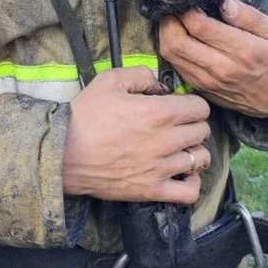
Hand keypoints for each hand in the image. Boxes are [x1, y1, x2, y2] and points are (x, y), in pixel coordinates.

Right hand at [62, 67, 211, 203]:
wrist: (63, 152)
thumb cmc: (85, 115)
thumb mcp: (109, 80)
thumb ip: (140, 75)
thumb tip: (160, 85)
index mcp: (160, 112)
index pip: (200, 108)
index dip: (192, 104)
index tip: (180, 107)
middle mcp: (167, 140)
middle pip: (203, 132)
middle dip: (194, 126)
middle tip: (178, 127)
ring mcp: (162, 168)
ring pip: (201, 160)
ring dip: (194, 152)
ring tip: (181, 150)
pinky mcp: (153, 190)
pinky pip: (190, 192)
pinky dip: (191, 183)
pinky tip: (181, 175)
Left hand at [159, 0, 267, 117]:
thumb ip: (251, 17)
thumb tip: (225, 2)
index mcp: (244, 51)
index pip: (201, 27)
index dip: (188, 9)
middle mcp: (222, 68)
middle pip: (177, 41)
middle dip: (169, 19)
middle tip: (174, 7)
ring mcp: (208, 81)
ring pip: (171, 54)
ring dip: (166, 33)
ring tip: (174, 19)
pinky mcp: (200, 88)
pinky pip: (175, 65)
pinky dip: (171, 48)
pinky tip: (179, 36)